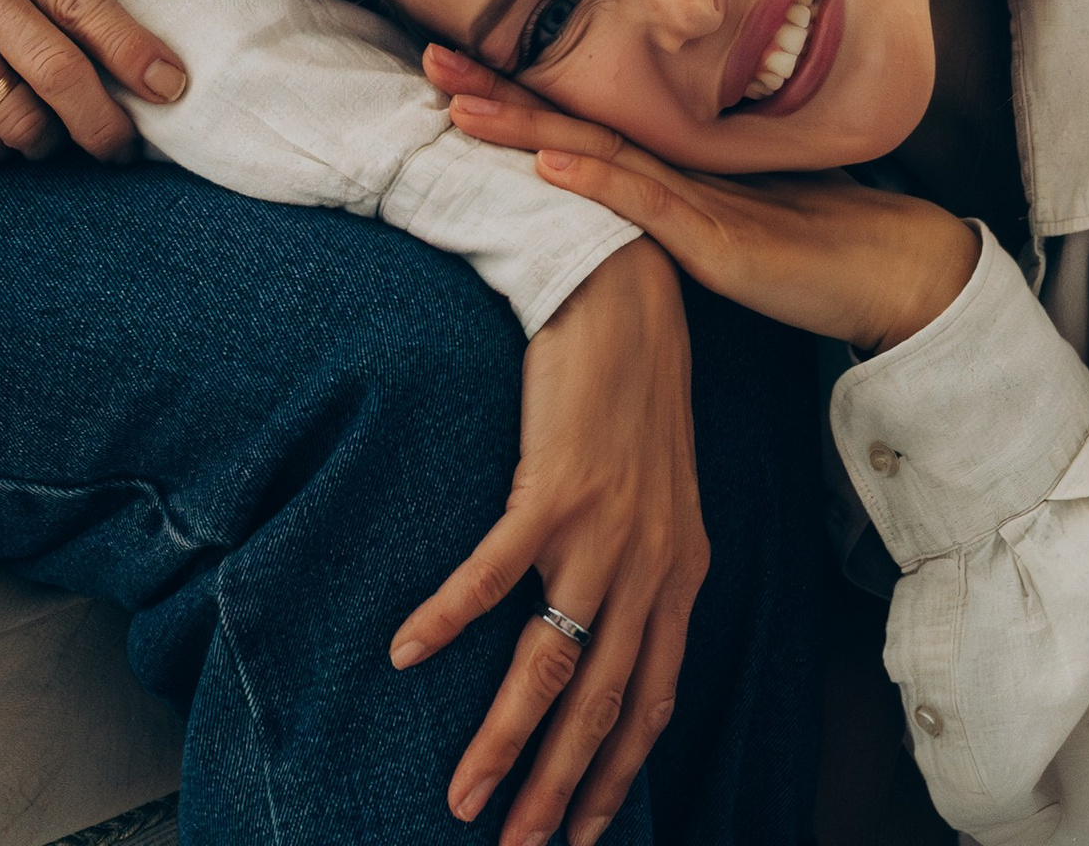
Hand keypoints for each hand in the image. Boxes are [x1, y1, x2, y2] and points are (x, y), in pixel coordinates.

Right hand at [392, 240, 705, 845]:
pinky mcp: (555, 486)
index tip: (584, 833)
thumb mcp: (659, 492)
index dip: (617, 775)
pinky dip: (449, 620)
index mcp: (681, 572)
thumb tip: (601, 631)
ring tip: (465, 795)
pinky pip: (493, 574)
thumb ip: (643, 565)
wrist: (626, 295)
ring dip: (506, 742)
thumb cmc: (631, 391)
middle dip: (560, 791)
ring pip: (550, 664)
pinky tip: (407, 653)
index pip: (651, 702)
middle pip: (600, 705)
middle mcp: (651, 564)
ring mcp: (604, 529)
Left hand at [430, 47, 977, 358]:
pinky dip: (596, 183)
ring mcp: (698, 197)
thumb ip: (672, 212)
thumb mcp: (726, 228)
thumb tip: (609, 203)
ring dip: (525, 125)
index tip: (452, 65)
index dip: (516, 91)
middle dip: (499, 88)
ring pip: (596, 150)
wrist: (897, 271)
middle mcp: (677, 167)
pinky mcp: (720, 239)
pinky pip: (648, 207)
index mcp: (672, 163)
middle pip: (573, 119)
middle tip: (429, 55)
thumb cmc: (816, 247)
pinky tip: (551, 167)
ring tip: (460, 104)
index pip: (579, 119)